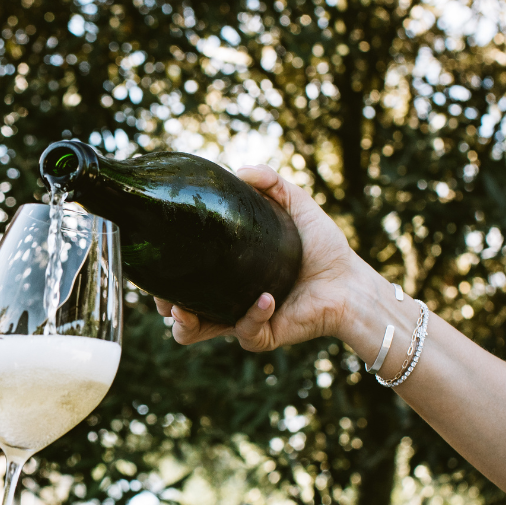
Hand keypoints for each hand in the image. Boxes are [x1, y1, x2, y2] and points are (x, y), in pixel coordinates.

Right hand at [155, 163, 366, 349]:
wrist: (350, 281)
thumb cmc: (323, 247)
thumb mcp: (295, 206)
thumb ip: (271, 182)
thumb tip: (239, 169)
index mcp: (226, 274)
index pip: (182, 278)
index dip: (162, 275)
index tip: (155, 264)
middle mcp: (226, 300)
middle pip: (177, 314)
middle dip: (163, 305)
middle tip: (164, 294)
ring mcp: (241, 320)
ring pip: (194, 335)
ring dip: (185, 324)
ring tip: (184, 310)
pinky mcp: (263, 335)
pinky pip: (245, 332)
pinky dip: (252, 314)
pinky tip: (266, 297)